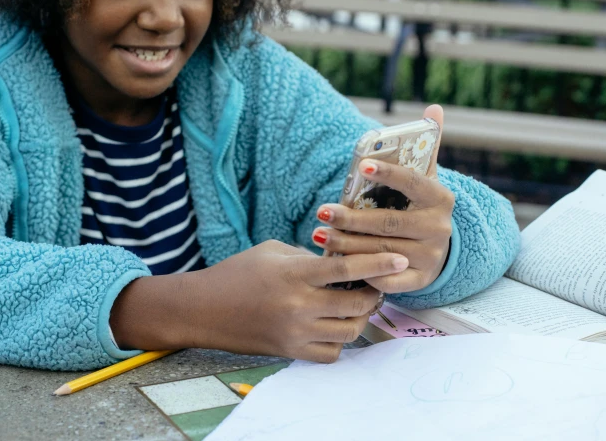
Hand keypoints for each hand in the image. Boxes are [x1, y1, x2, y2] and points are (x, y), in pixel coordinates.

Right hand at [110, 240, 408, 362]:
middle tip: (375, 285)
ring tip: (356, 305)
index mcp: (295, 274)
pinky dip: (340, 340)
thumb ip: (309, 256)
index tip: (401, 259)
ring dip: (360, 318)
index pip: (347, 269)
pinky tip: (334, 325)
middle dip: (374, 294)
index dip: (379, 263)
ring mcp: (295, 333)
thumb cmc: (237, 272)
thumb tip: (341, 261)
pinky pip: (331, 353)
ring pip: (350, 332)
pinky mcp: (290, 351)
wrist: (204, 308)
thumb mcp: (273, 251)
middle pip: (357, 305)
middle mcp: (299, 306)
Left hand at [311, 104, 454, 293]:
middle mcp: (439, 228)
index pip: (413, 183)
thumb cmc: (419, 207)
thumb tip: (432, 108)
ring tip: (318, 234)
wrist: (438, 251)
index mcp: (440, 198)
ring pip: (381, 252)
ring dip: (346, 244)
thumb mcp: (425, 178)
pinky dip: (361, 272)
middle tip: (321, 211)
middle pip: (388, 222)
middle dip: (351, 218)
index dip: (389, 174)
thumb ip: (427, 145)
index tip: (362, 165)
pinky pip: (387, 280)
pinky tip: (337, 263)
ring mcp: (430, 257)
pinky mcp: (419, 281)